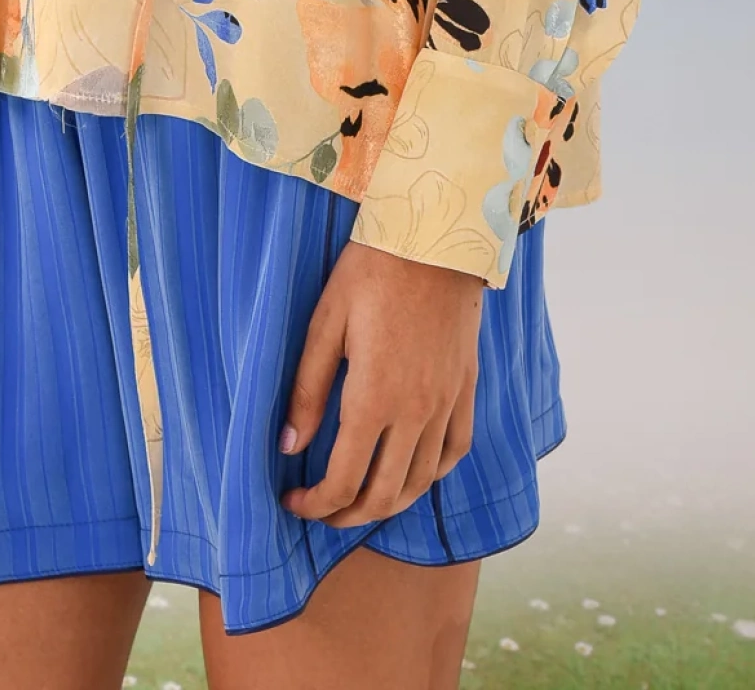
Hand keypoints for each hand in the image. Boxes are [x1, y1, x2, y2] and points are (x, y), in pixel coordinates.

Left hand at [277, 237, 482, 527]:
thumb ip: (308, 390)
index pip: (343, 481)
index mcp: (373, 398)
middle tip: (321, 510)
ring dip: (387, 504)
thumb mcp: (326, 322)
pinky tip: (411, 473)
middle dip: (346, 515)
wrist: (436, 237)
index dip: (314, 505)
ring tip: (359, 501)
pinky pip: (455, 451)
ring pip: (420, 483)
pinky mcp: (466, 387)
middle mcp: (415, 412)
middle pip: (383, 496)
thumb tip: (288, 447)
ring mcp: (446, 402)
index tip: (292, 501)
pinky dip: (430, 475)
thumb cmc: (372, 271)